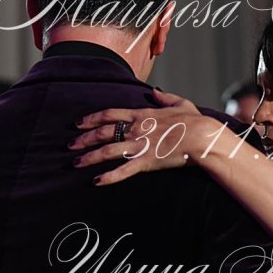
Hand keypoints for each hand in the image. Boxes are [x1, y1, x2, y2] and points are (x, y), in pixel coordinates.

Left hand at [69, 88, 217, 183]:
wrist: (203, 136)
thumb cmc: (195, 121)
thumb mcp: (181, 103)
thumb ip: (165, 97)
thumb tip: (156, 91)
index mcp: (142, 114)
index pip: (110, 114)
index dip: (91, 118)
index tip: (78, 123)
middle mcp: (136, 129)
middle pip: (102, 132)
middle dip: (83, 139)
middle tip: (69, 145)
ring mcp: (139, 146)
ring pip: (106, 151)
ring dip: (88, 157)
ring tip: (74, 163)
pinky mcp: (146, 162)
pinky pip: (123, 171)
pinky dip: (109, 177)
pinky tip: (96, 182)